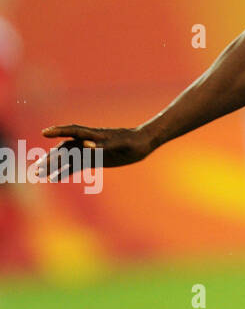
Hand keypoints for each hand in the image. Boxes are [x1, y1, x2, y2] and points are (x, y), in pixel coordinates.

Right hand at [33, 124, 154, 179]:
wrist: (143, 143)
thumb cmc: (135, 142)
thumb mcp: (122, 144)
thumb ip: (106, 145)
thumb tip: (90, 146)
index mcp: (95, 135)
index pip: (74, 131)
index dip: (59, 131)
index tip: (45, 132)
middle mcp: (89, 141)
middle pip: (66, 148)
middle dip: (51, 157)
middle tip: (36, 168)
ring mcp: (90, 150)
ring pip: (68, 157)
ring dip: (54, 165)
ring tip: (38, 173)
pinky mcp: (94, 159)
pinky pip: (76, 165)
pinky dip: (65, 171)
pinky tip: (54, 178)